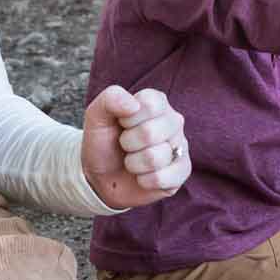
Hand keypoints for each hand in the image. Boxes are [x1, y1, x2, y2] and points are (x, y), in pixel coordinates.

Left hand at [81, 85, 189, 209]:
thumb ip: (111, 99)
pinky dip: (144, 181)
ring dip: (134, 164)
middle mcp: (173, 121)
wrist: (104, 177)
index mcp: (157, 102)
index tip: (121, 124)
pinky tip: (143, 176)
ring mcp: (181, 146)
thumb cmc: (104, 142)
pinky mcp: (182, 171)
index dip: (128, 119)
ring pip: (155, 158)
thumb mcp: (97, 116)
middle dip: (128, 144)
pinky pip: (162, 179)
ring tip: (133, 161)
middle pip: (150, 133)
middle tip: (125, 145)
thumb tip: (133, 105)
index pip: (149, 104)